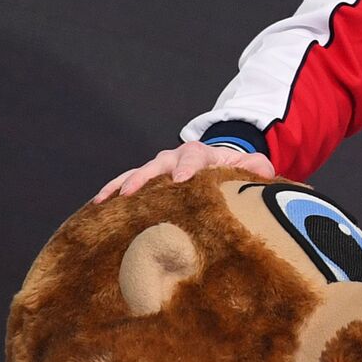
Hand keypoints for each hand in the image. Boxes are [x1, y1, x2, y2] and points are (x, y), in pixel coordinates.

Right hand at [92, 141, 274, 202]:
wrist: (216, 164)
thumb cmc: (232, 170)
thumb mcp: (248, 166)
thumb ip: (257, 167)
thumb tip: (264, 173)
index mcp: (202, 155)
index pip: (194, 157)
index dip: (188, 168)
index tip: (182, 181)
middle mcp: (175, 159)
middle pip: (158, 164)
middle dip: (145, 177)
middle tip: (132, 193)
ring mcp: (158, 169)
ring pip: (136, 173)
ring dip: (121, 185)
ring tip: (105, 200)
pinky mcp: (146, 181)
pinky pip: (125, 183)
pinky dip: (111, 191)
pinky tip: (97, 206)